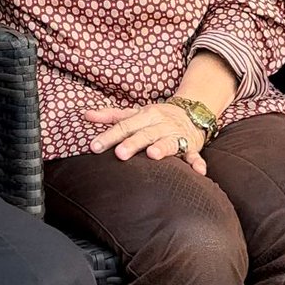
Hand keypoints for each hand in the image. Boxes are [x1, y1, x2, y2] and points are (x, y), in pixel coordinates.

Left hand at [84, 103, 207, 175]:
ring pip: (168, 142)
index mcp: (144, 116)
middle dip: (132, 143)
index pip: (123, 126)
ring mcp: (176, 135)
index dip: (108, 136)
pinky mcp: (191, 147)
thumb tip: (85, 115)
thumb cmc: (154, 117)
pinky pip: (195, 155)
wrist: (190, 113)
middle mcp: (159, 125)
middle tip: (119, 154)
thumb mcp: (133, 113)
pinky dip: (197, 163)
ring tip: (152, 155)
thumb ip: (110, 116)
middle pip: (143, 134)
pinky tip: (198, 172)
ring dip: (161, 148)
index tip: (94, 146)